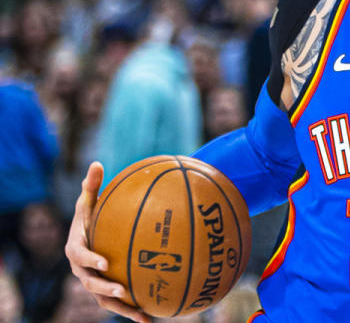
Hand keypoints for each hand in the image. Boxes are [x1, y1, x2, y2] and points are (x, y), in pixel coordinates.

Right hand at [65, 162, 149, 322]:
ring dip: (122, 309)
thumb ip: (92, 186)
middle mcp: (82, 271)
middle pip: (91, 284)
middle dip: (106, 290)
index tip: (105, 262)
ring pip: (105, 301)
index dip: (91, 260)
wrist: (89, 236)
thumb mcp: (88, 202)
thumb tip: (96, 163)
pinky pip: (119, 305)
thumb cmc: (89, 216)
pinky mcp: (106, 293)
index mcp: (76, 249)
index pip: (80, 257)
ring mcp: (94, 284)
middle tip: (122, 291)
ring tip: (141, 314)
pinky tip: (153, 317)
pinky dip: (133, 312)